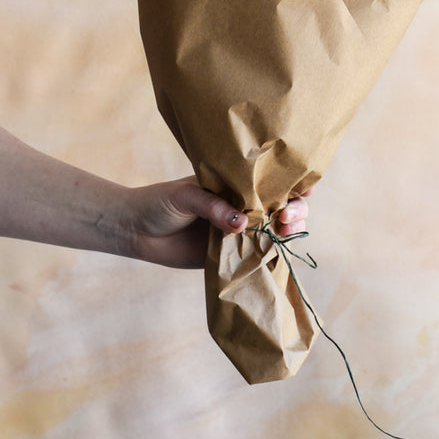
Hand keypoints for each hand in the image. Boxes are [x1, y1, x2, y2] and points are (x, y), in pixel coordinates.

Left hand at [121, 176, 310, 267]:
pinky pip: (253, 257)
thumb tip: (242, 224)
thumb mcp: (185, 196)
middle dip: (295, 210)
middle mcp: (241, 207)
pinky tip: (276, 256)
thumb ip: (213, 207)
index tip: (303, 189)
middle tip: (286, 217)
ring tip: (284, 234)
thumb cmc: (159, 202)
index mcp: (234, 184)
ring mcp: (236, 232)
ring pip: (272, 232)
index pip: (270, 181)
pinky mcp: (227, 256)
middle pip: (281, 207)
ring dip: (285, 233)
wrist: (134, 230)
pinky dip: (267, 257)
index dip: (293, 183)